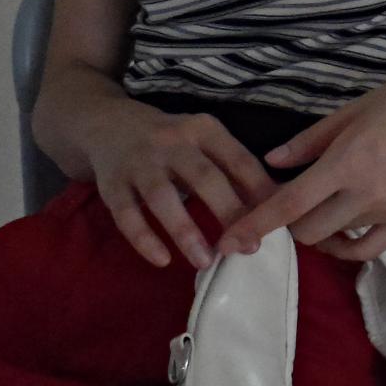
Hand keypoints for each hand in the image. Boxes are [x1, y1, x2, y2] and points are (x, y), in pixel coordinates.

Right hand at [80, 100, 278, 269]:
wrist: (108, 124)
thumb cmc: (171, 142)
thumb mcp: (204, 142)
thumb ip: (234, 169)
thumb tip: (278, 205)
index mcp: (203, 130)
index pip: (238, 159)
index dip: (258, 189)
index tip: (277, 220)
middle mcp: (172, 141)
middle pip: (204, 177)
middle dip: (228, 212)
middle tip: (247, 247)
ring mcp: (139, 162)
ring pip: (162, 197)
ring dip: (185, 230)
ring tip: (205, 261)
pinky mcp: (112, 183)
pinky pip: (126, 214)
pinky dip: (144, 239)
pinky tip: (162, 260)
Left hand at [213, 66, 385, 263]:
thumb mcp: (352, 110)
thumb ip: (308, 141)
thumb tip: (270, 162)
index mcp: (348, 162)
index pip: (290, 204)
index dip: (255, 224)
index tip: (229, 241)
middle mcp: (367, 194)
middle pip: (308, 230)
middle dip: (288, 223)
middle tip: (287, 202)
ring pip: (336, 238)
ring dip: (319, 229)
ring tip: (319, 207)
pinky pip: (368, 249)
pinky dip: (346, 245)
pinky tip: (340, 230)